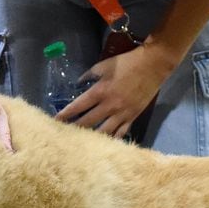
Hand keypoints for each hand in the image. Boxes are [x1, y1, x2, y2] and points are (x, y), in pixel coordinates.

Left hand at [54, 41, 179, 137]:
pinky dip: (112, 139)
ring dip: (92, 138)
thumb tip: (79, 83)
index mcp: (100, 91)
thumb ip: (89, 75)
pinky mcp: (132, 117)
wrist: (152, 67)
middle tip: (65, 135)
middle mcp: (109, 106)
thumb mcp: (104, 65)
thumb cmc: (127, 63)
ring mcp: (122, 114)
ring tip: (82, 143)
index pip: (78, 106)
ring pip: (104, 132)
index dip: (66, 114)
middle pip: (88, 122)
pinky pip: (121, 133)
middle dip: (75, 129)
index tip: (56, 120)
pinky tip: (104, 144)